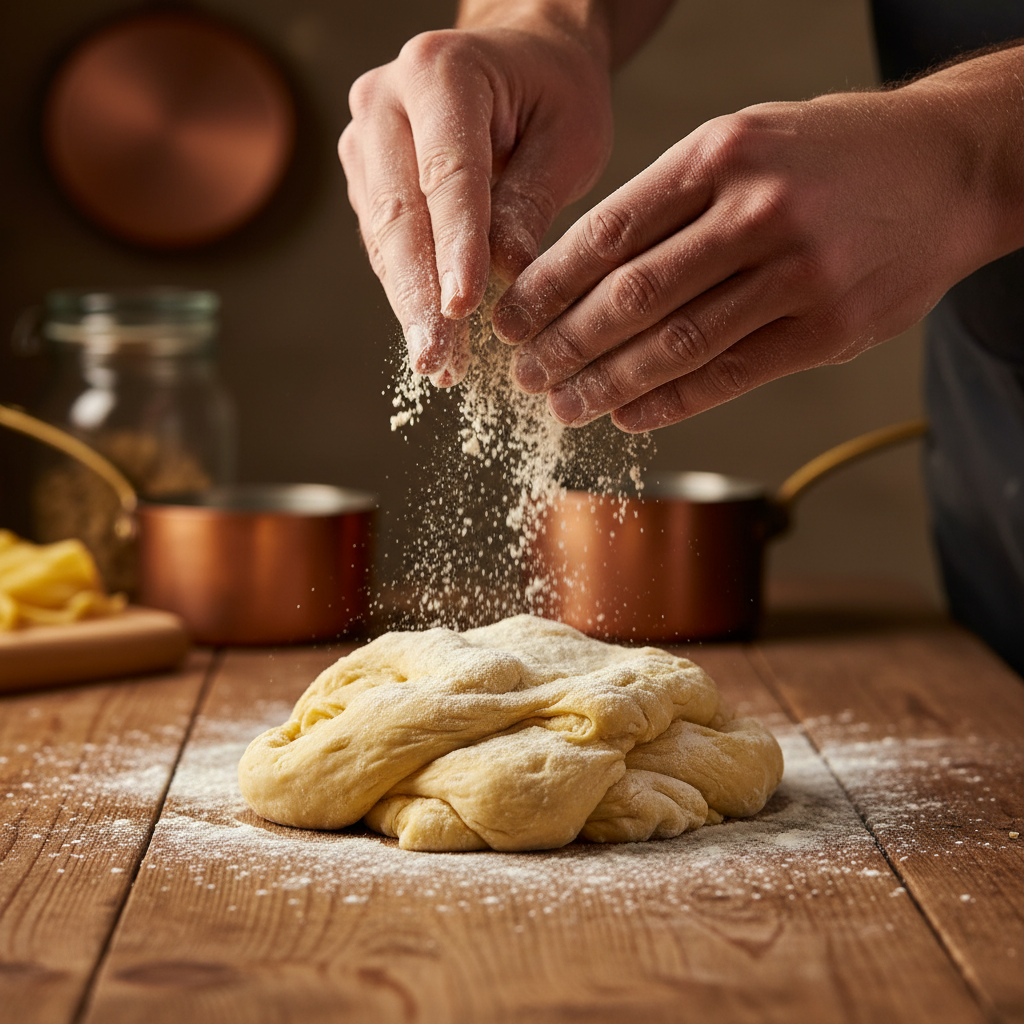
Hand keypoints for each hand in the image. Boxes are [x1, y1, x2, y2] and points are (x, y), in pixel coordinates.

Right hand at [338, 17, 614, 385]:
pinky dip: (408, 292)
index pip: (447, 175)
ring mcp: (367, 139)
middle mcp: (386, 101)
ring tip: (439, 363)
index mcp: (441, 72)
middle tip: (437, 359)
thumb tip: (503, 273)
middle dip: (418, 295)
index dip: (455, 247)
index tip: (463, 309)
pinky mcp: (366, 177)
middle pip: (398, 213)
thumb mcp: (570, 137)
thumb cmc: (555, 93)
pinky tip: (433, 337)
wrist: (519, 60)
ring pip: (383, 237)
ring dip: (410, 305)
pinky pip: (384, 243)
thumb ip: (533, 200)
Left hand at [492, 62, 1022, 430]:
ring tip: (564, 405)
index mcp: (720, 154)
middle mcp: (757, 211)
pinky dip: (672, 402)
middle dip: (566, 342)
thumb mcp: (745, 142)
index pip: (609, 232)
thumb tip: (584, 273)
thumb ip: (673, 200)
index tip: (511, 320)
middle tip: (524, 374)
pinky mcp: (830, 329)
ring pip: (679, 343)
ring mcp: (799, 273)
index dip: (549, 285)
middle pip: (633, 294)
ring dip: (609, 383)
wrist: (951, 168)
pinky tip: (629, 415)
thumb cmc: (829, 158)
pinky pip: (732, 374)